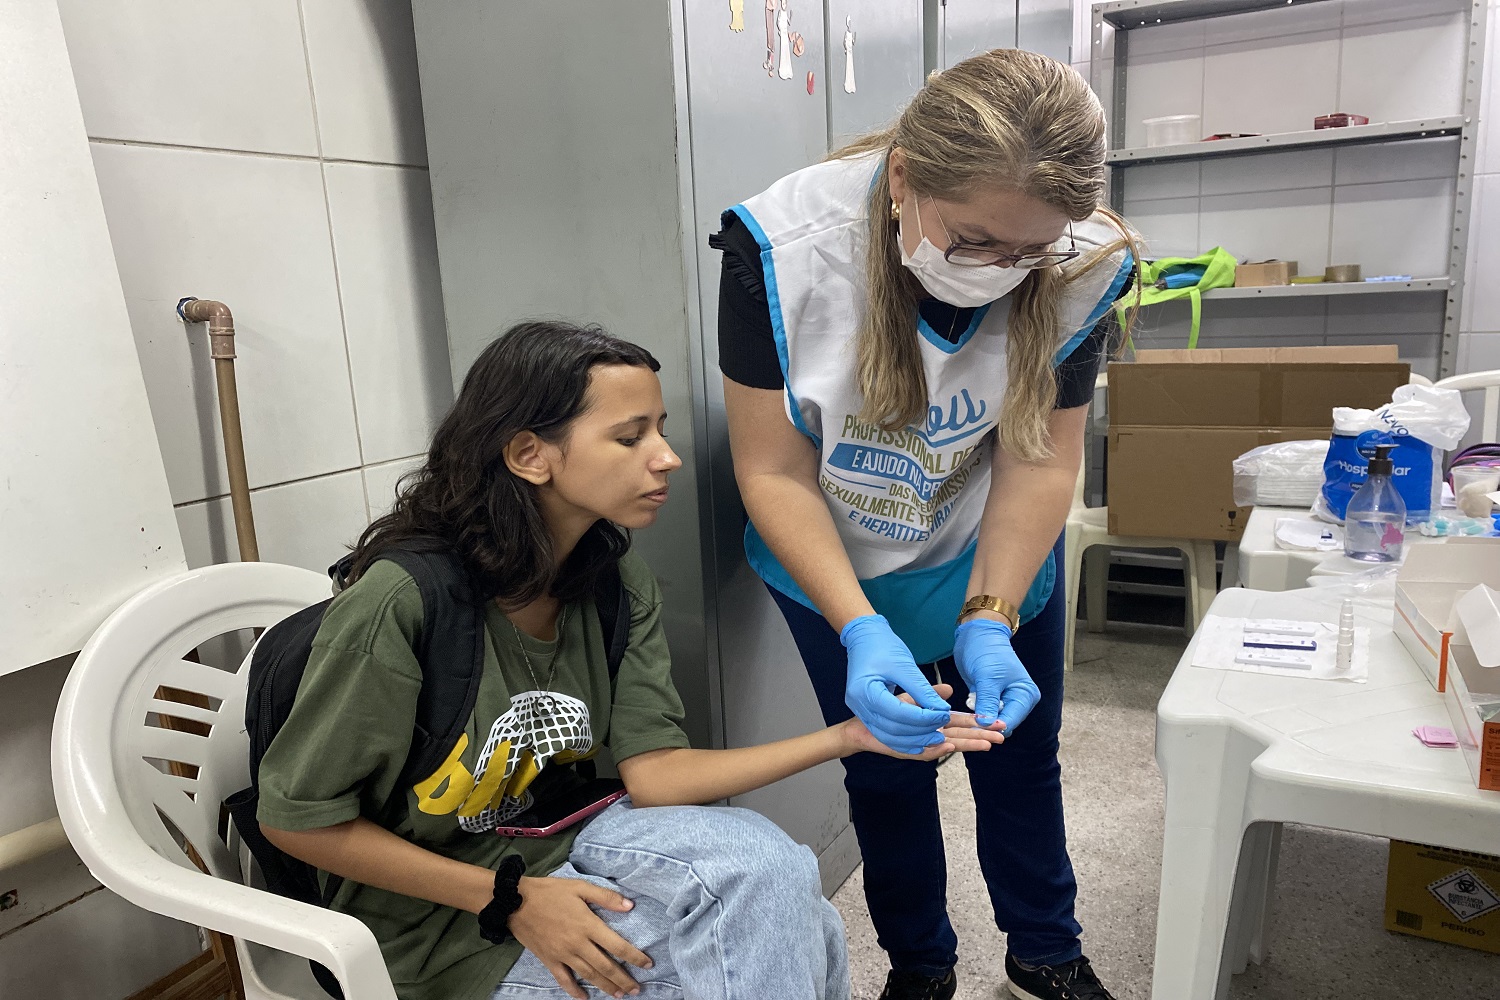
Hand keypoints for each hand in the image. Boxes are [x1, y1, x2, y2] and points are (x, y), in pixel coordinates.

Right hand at [508, 876, 652, 999]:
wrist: (516, 902)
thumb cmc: (550, 892)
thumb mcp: (579, 887)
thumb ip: (605, 897)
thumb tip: (630, 906)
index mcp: (588, 925)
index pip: (617, 946)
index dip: (635, 957)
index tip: (648, 964)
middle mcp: (578, 944)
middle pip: (606, 967)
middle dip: (623, 980)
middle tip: (637, 989)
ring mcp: (563, 955)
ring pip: (589, 975)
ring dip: (606, 986)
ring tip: (619, 995)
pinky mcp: (549, 960)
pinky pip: (564, 980)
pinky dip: (574, 991)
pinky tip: (585, 998)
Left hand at [839, 683, 1005, 758]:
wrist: (861, 726)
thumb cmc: (885, 710)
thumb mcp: (911, 697)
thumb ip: (930, 694)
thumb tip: (951, 689)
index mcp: (933, 723)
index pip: (961, 723)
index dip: (979, 723)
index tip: (998, 721)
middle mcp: (929, 736)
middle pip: (960, 736)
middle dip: (981, 736)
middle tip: (1002, 736)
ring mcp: (919, 745)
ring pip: (947, 745)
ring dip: (966, 744)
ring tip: (986, 744)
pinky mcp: (906, 751)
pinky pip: (923, 751)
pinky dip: (937, 748)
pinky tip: (949, 744)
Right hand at [840, 614, 952, 754]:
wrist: (864, 637)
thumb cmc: (881, 646)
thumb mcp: (904, 666)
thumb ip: (923, 691)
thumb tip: (941, 709)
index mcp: (865, 691)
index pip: (898, 713)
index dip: (923, 718)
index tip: (943, 716)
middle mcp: (859, 705)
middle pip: (893, 729)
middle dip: (920, 732)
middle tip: (942, 730)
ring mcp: (861, 710)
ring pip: (889, 735)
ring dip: (913, 740)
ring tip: (934, 738)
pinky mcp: (867, 712)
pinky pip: (886, 733)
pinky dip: (903, 740)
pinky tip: (919, 742)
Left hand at [953, 618, 1040, 733]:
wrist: (977, 635)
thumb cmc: (986, 651)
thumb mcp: (987, 678)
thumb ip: (988, 702)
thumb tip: (987, 725)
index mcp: (1025, 695)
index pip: (1011, 721)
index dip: (993, 726)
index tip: (975, 725)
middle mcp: (1018, 701)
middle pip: (1002, 724)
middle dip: (986, 723)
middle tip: (969, 715)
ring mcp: (1004, 700)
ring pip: (991, 720)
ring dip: (979, 716)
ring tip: (971, 702)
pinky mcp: (991, 699)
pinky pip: (984, 713)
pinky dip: (975, 710)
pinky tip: (969, 700)